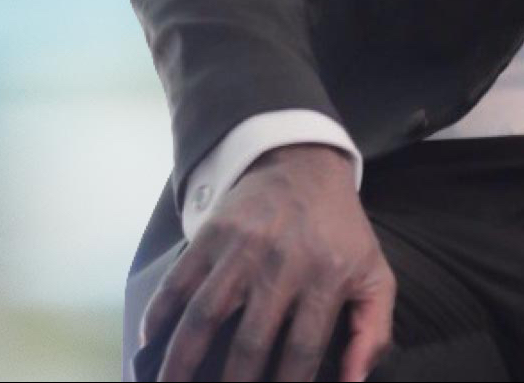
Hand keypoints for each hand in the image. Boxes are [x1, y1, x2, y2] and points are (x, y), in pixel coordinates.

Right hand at [141, 143, 394, 381]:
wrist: (305, 163)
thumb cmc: (341, 232)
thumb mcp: (375, 275)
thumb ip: (373, 333)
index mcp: (326, 277)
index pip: (301, 350)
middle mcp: (281, 263)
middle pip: (250, 342)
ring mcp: (241, 247)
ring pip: (205, 314)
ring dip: (182, 359)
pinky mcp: (211, 233)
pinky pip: (178, 280)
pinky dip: (158, 314)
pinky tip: (149, 343)